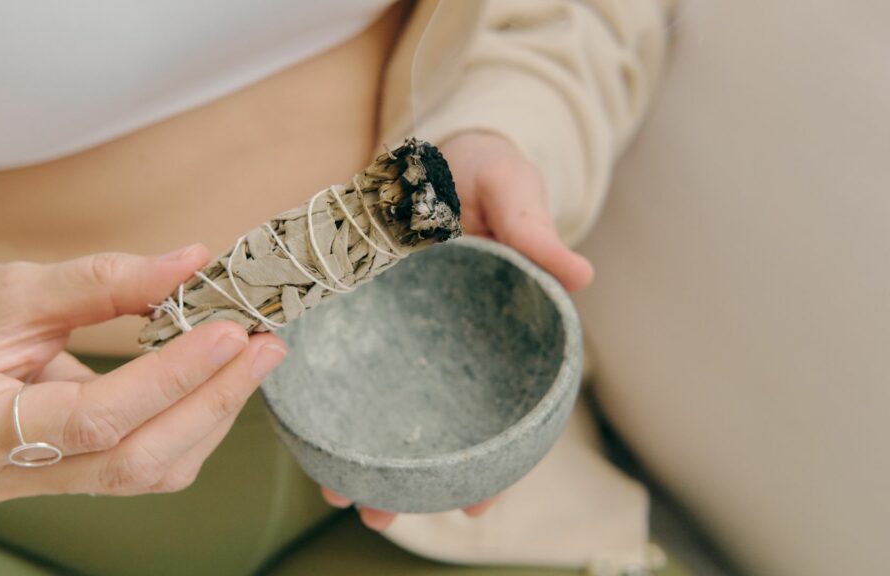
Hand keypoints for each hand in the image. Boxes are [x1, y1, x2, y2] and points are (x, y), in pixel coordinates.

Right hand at [0, 245, 286, 502]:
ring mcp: (35, 485)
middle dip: (209, 402)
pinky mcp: (68, 479)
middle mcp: (0, 471)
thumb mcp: (17, 286)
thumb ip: (105, 280)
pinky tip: (219, 383)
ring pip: (146, 473)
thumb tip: (191, 263)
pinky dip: (191, 425)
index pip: (89, 418)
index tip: (225, 335)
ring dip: (211, 416)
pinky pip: (144, 466)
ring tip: (254, 359)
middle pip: (130, 460)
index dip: (166, 379)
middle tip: (262, 347)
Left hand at [317, 132, 592, 529]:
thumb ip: (534, 229)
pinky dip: (335, 400)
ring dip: (365, 454)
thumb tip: (579, 275)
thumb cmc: (485, 170)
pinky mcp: (368, 316)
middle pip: (442, 425)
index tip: (476, 507)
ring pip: (391, 407)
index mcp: (500, 328)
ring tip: (334, 493)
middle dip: (413, 479)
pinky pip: (352, 364)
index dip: (496, 462)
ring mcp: (408, 335)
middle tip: (378, 516)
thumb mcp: (512, 189)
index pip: (506, 409)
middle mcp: (453, 344)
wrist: (437, 148)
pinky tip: (310, 431)